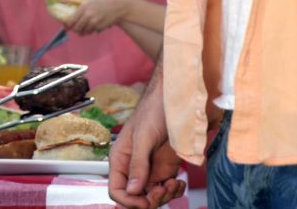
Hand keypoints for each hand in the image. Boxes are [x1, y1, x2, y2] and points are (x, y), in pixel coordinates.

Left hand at [68, 0, 129, 35]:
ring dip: (82, 31)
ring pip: (84, 32)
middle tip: (74, 28)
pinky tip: (90, 28)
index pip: (71, 20)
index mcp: (84, 7)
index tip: (67, 24)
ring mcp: (94, 23)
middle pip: (76, 28)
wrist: (120, 6)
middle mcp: (88, 16)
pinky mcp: (100, 27)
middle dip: (75, 29)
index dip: (68, 24)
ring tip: (82, 29)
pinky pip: (91, 32)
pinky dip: (90, 31)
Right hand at [109, 81, 185, 207]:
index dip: (129, 201)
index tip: (145, 201)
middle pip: (136, 198)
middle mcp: (134, 167)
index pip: (117, 190)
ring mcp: (151, 169)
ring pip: (152, 196)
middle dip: (150, 200)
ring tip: (174, 183)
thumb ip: (137, 164)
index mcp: (121, 159)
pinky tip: (180, 182)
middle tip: (163, 188)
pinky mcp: (166, 168)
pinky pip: (167, 189)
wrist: (175, 98)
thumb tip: (132, 190)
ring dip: (165, 196)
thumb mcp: (143, 137)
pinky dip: (174, 191)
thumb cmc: (154, 110)